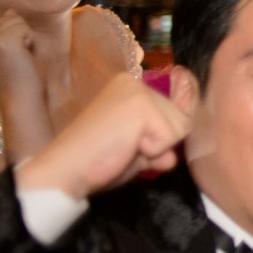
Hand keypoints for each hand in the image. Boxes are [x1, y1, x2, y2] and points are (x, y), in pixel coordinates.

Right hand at [0, 10, 43, 105]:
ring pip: (17, 20)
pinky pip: (24, 27)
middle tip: (16, 57)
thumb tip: (11, 11)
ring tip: (20, 57)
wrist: (19, 98)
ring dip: (25, 38)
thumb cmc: (17, 78)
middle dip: (19, 35)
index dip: (11, 35)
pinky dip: (30, 41)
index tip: (10, 56)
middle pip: (7, 18)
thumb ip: (3, 31)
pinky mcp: (1, 40)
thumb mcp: (6, 52)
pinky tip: (24, 56)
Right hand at [15, 75, 189, 199]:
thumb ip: (164, 137)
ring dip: (157, 149)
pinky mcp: (141, 106)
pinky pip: (170, 139)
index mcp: (132, 86)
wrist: (65, 170)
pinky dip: (152, 153)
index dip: (175, 125)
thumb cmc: (99, 161)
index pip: (179, 101)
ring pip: (181, 129)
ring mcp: (139, 91)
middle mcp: (136, 82)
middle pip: (184, 119)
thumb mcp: (140, 145)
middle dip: (162, 143)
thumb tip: (186, 131)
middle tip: (127, 149)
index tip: (148, 131)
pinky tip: (125, 148)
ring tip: (125, 148)